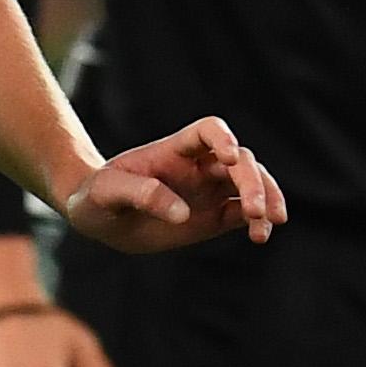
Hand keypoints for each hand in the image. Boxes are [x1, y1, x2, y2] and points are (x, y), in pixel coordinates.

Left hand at [59, 117, 284, 255]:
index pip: (208, 130)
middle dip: (252, 181)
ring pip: (252, 184)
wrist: (100, 219)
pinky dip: (258, 222)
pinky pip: (244, 214)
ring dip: (266, 198)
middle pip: (240, 160)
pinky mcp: (214, 216)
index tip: (229, 157)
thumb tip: (181, 213)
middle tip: (255, 211)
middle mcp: (199, 165)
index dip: (223, 138)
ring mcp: (209, 190)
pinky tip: (260, 235)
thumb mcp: (107, 193)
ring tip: (269, 224)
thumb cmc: (97, 197)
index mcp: (174, 150)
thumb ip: (141, 194)